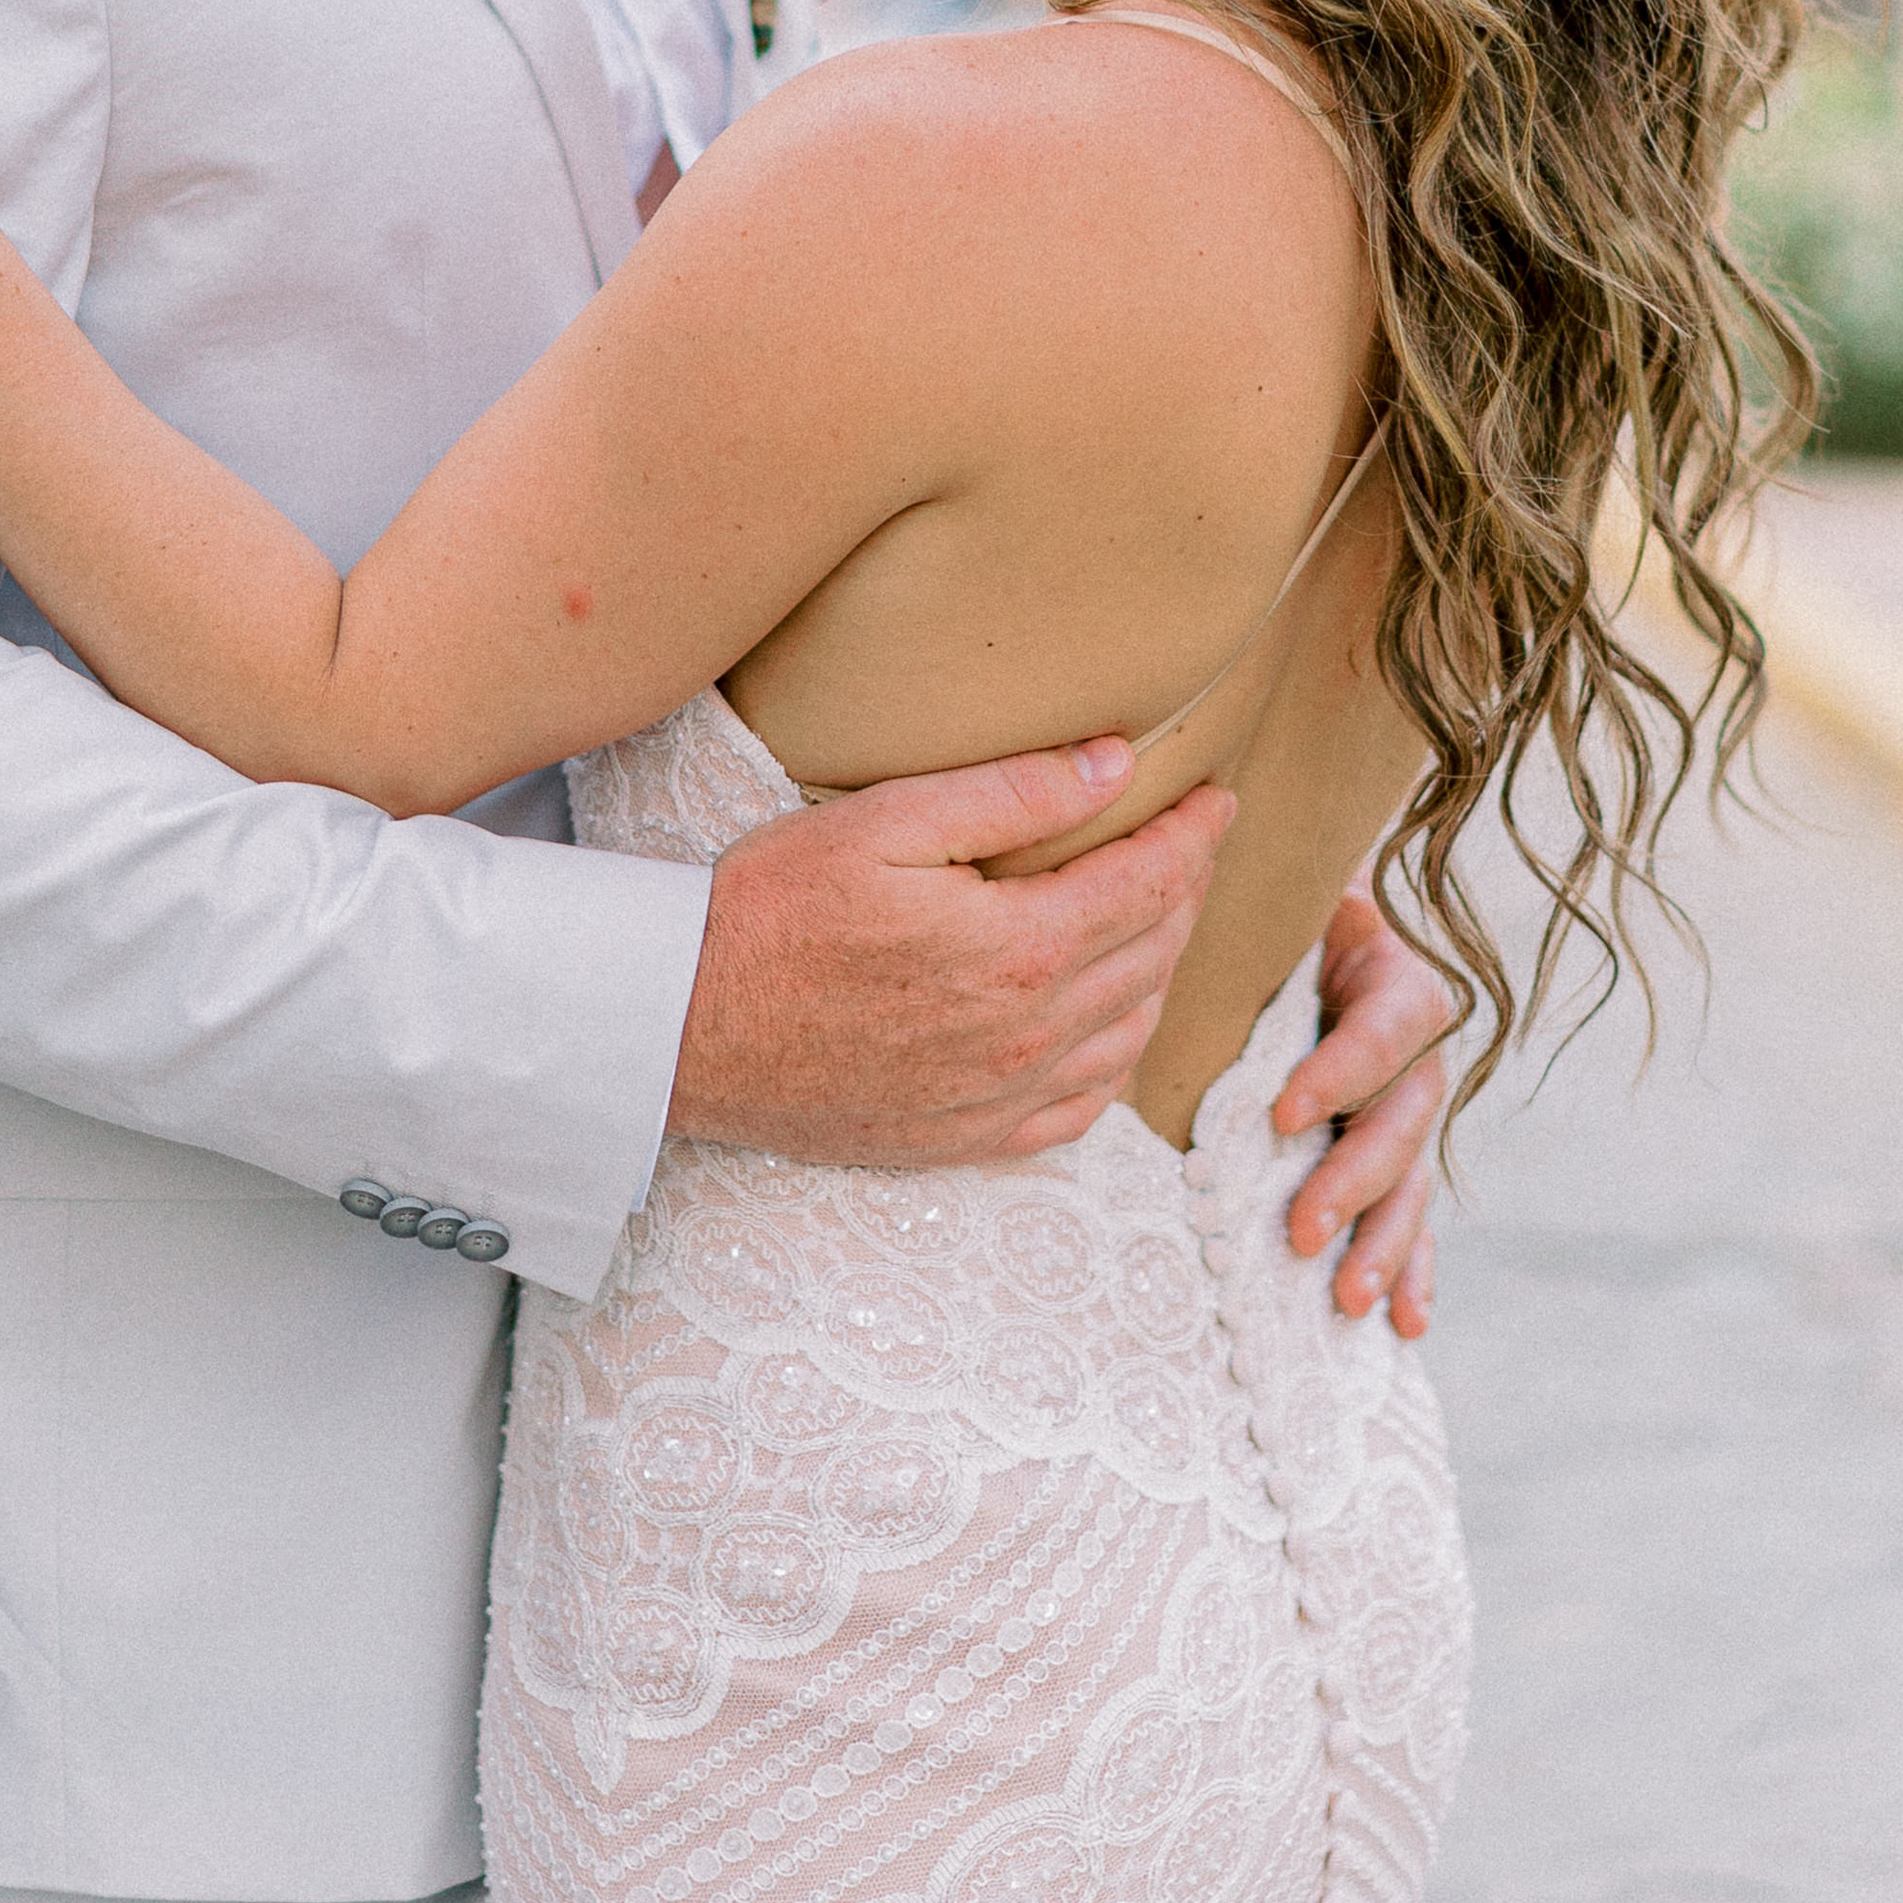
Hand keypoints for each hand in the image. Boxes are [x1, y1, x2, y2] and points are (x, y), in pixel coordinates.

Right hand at [669, 741, 1233, 1162]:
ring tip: (1157, 917)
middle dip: (1188, 891)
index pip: (1151, 884)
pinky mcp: (966, 1139)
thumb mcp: (886, 822)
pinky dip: (1114, 1059)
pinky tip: (1105, 1025)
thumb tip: (1117, 763)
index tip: (1218, 796)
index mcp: (1020, 949)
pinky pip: (1080, 1110)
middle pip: (1154, 956)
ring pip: (1131, 1034)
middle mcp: (1029, 1036)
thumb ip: (1012, 793)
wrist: (684, 1028)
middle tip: (1192, 842)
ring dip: (1161, 970)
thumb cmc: (772, 909)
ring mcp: (1001, 1098)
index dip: (1196, 835)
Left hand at [1272, 879, 1451, 1335]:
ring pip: (1411, 1178)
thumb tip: (1166, 955)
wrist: (1308, 919)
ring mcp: (1413, 1106)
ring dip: (1382, 1242)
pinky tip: (1406, 1322)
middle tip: (1301, 1231)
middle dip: (1353, 1180)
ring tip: (1345, 1297)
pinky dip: (1412, 1269)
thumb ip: (1251, 934)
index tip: (1282, 1115)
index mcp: (1392, 975)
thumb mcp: (1276, 911)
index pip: (1386, 1026)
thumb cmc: (1275, 918)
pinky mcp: (1402, 1153)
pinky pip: (1417, 1216)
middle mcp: (1416, 1047)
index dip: (1342, 1071)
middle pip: (1404, 1118)